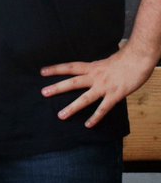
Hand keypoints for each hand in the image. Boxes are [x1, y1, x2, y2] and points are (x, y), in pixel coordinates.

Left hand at [40, 42, 155, 127]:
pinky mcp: (115, 95)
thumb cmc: (126, 59)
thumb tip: (91, 72)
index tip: (42, 72)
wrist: (140, 57)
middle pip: (73, 82)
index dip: (56, 69)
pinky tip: (88, 125)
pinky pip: (103, 108)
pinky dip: (95, 117)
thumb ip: (97, 69)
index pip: (70, 67)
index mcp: (92, 67)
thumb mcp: (106, 62)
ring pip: (85, 98)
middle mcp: (95, 76)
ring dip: (72, 107)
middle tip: (43, 93)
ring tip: (60, 115)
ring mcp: (105, 86)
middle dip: (57, 88)